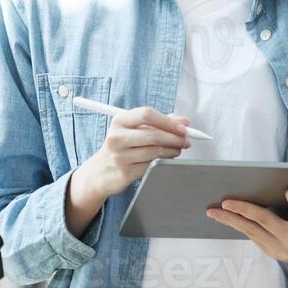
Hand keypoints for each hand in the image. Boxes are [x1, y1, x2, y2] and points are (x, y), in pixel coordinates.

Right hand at [74, 105, 190, 204]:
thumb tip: (183, 121)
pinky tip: (167, 157)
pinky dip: (163, 160)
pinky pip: (151, 165)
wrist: (100, 171)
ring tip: (178, 149)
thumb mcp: (134, 129)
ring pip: (155, 151)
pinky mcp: (125, 172)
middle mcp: (116, 137)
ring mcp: (119, 156)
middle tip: (186, 139)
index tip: (183, 126)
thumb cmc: (121, 146)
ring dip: (172, 150)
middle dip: (175, 137)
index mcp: (119, 121)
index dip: (168, 120)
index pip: (146, 114)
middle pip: (153, 134)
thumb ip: (158, 123)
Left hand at [206, 189, 287, 273]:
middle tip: (226, 202)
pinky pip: (251, 235)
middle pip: (267, 222)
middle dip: (245, 210)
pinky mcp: (271, 253)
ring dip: (230, 220)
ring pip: (252, 231)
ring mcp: (281, 249)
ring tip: (212, 211)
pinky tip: (223, 217)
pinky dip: (237, 225)